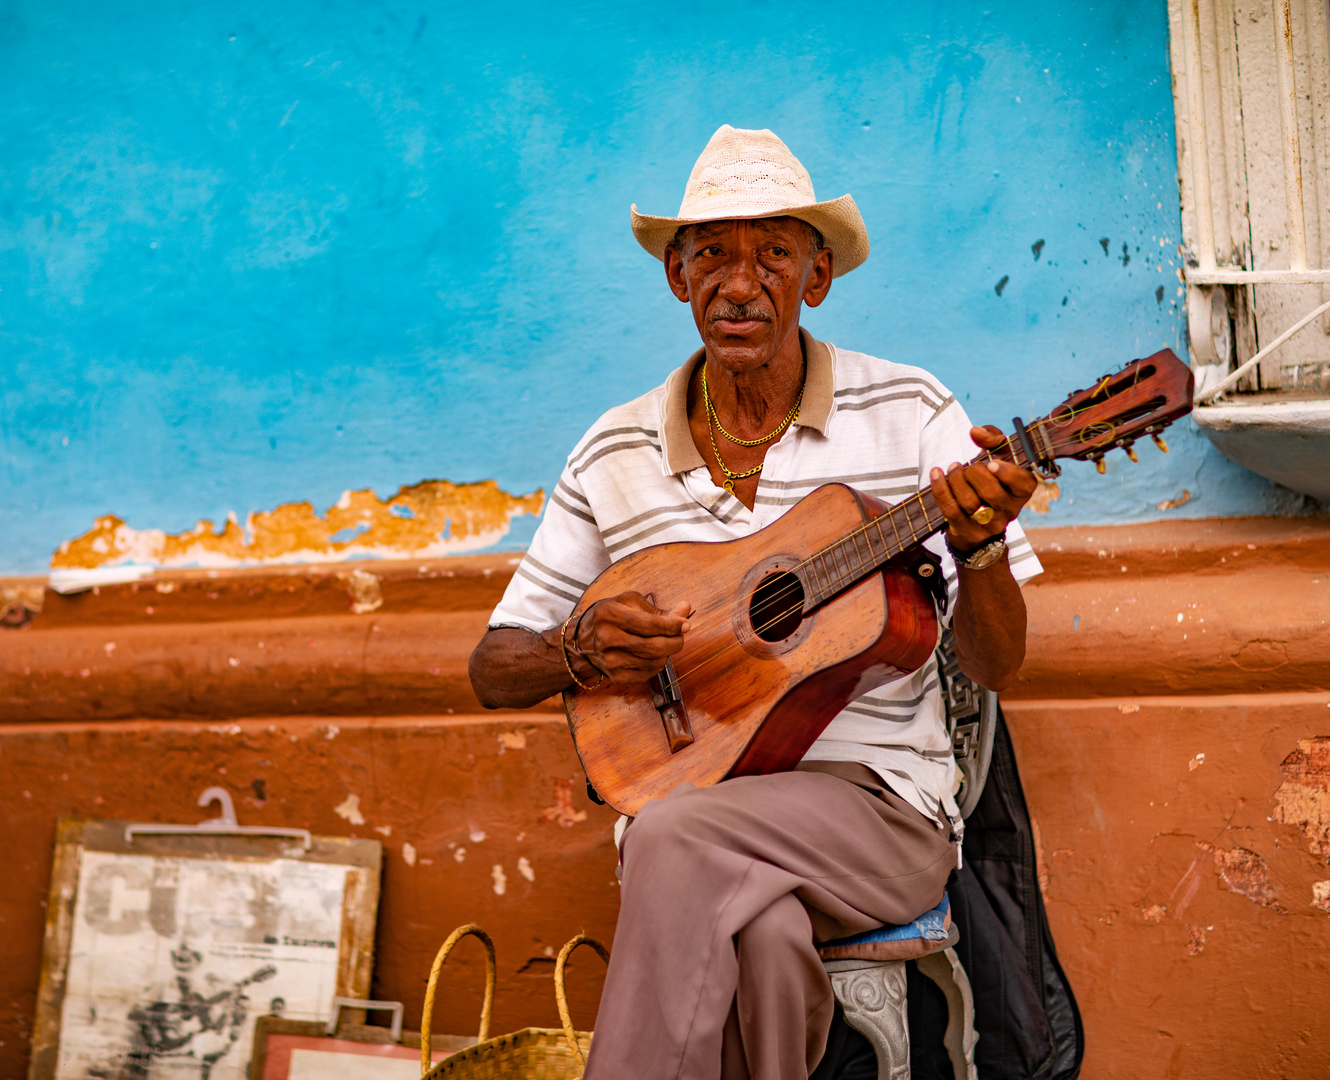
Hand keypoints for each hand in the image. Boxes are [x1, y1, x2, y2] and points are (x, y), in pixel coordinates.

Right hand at [572, 592, 692, 683]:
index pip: (648, 624)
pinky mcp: (616, 677)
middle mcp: (607, 639)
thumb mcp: (628, 603)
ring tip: (664, 642)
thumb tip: (686, 609)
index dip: (672, 625)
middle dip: (675, 641)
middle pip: (653, 646)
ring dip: (667, 652)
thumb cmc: (609, 617)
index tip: (685, 624)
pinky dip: (658, 664)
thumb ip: (658, 609)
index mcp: (609, 615)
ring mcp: (610, 661)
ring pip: (654, 662)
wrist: (581, 643)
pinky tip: (653, 655)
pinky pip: (649, 673)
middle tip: (680, 635)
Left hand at [929, 426, 1036, 557]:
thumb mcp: (998, 455)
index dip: (1008, 473)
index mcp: (1022, 491)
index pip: (1023, 483)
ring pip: (969, 501)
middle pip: (991, 492)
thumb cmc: (990, 478)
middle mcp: (1010, 510)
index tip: (991, 462)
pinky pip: (951, 509)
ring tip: (953, 469)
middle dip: (973, 473)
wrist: (976, 518)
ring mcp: (989, 524)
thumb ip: (993, 438)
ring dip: (955, 479)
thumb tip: (976, 432)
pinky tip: (936, 474)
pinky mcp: (967, 531)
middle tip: (966, 466)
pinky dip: (940, 488)